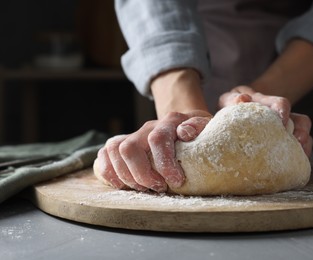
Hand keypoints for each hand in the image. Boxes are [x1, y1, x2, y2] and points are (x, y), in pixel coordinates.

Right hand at [95, 110, 211, 191]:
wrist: (186, 125)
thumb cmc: (199, 134)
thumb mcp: (207, 128)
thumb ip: (199, 127)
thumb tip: (185, 132)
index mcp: (170, 121)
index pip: (158, 139)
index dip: (164, 164)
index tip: (176, 182)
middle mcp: (148, 127)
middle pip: (130, 147)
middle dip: (141, 174)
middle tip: (158, 188)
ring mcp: (133, 135)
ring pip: (114, 150)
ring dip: (126, 175)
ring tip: (143, 188)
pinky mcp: (122, 144)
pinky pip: (105, 154)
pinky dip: (109, 172)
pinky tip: (122, 185)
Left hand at [218, 86, 312, 156]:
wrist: (233, 114)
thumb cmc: (231, 107)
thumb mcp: (229, 100)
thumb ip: (233, 99)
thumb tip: (243, 99)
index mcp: (267, 105)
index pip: (281, 103)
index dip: (283, 110)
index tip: (281, 120)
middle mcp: (280, 117)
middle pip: (300, 121)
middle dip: (301, 131)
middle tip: (297, 140)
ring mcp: (285, 131)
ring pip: (303, 136)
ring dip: (304, 145)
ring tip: (301, 154)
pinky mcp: (284, 145)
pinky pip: (298, 150)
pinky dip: (299, 157)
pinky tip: (294, 166)